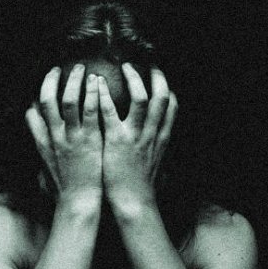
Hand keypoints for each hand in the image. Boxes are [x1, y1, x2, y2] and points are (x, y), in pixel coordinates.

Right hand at [26, 65, 102, 210]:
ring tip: (81, 69)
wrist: (79, 203)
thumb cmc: (65, 193)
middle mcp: (55, 137)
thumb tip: (38, 161)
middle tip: (59, 70)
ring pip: (69, 99)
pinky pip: (90, 109)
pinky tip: (98, 82)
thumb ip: (42, 161)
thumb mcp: (45, 175)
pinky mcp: (90, 139)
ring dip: (74, 81)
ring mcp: (72, 136)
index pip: (32, 115)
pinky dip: (93, 93)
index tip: (41, 91)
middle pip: (47, 100)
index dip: (35, 100)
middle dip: (51, 81)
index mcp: (43, 145)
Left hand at [99, 64, 177, 209]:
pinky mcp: (116, 140)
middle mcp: (152, 134)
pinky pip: (111, 111)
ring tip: (126, 66)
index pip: (171, 109)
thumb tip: (151, 148)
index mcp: (160, 140)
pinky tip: (96, 83)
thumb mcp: (152, 167)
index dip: (169, 92)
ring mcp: (135, 136)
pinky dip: (104, 95)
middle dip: (158, 77)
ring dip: (135, 79)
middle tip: (150, 64)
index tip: (163, 81)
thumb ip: (151, 152)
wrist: (133, 204)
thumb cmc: (138, 189)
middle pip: (162, 98)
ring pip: (142, 98)